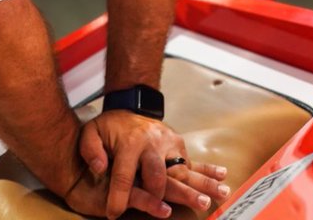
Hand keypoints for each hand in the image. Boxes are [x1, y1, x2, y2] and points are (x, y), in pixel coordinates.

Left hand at [78, 112, 228, 218]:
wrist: (130, 104)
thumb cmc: (110, 126)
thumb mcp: (91, 132)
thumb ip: (90, 150)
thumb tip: (100, 168)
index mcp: (130, 142)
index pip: (124, 174)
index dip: (119, 196)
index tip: (114, 214)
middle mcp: (152, 143)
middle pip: (159, 174)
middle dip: (163, 195)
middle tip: (168, 212)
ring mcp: (169, 144)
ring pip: (183, 169)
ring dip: (199, 185)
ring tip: (215, 197)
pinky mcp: (178, 146)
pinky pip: (193, 161)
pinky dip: (208, 171)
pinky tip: (222, 177)